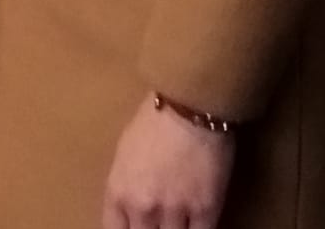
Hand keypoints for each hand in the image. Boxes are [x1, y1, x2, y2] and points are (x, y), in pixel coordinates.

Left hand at [102, 98, 236, 228]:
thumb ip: (127, 186)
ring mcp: (174, 211)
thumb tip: (132, 208)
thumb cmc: (152, 122)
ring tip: (177, 221)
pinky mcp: (205, 210)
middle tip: (158, 223)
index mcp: (118, 192)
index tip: (135, 228)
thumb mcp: (125, 154)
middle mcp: (142, 207)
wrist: (187, 109)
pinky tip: (197, 225)